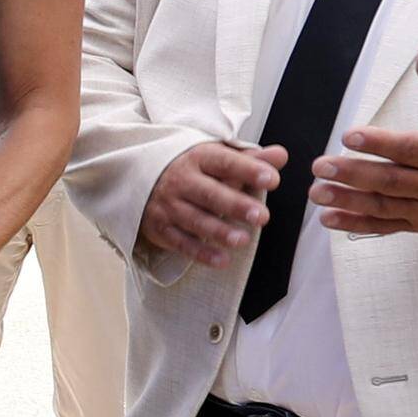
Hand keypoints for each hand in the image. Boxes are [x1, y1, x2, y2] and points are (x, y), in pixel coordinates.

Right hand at [137, 139, 283, 271]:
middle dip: (235, 205)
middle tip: (261, 216)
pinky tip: (222, 260)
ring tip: (243, 240)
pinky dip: (201, 253)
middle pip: (210, 193)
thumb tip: (281, 156)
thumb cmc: (190, 169)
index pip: (225, 162)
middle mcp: (181, 180)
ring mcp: (168, 205)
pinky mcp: (160, 228)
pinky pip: (181, 243)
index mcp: (198, 158)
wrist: (136, 178)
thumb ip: (250, 160)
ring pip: (195, 220)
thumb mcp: (216, 157)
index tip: (272, 179)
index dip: (248, 170)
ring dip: (219, 231)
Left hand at [310, 49, 417, 240]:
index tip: (350, 136)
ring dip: (348, 201)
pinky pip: (385, 227)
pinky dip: (356, 224)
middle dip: (354, 173)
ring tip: (317, 191)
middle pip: (393, 180)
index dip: (380, 143)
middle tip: (320, 165)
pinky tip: (328, 218)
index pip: (412, 149)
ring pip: (385, 206)